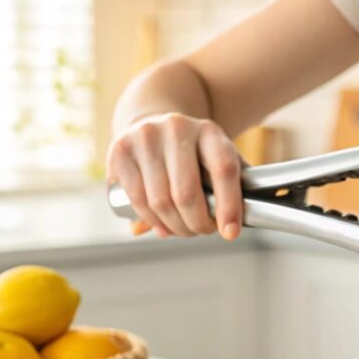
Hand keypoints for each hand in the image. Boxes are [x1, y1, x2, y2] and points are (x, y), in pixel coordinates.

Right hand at [107, 113, 243, 238]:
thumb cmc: (194, 151)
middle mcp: (176, 129)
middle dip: (197, 224)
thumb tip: (235, 226)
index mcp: (209, 131)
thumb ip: (237, 186)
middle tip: (203, 230)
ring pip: (160, 202)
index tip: (230, 233)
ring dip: (175, 226)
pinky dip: (152, 221)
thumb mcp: (220, 157)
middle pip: (186, 194)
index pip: (223, 170)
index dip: (229, 206)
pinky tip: (162, 224)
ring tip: (184, 229)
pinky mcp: (120, 152)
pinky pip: (137, 200)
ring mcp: (145, 138)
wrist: (154, 125)